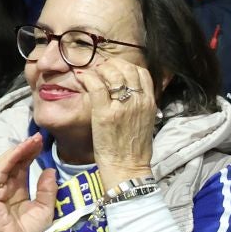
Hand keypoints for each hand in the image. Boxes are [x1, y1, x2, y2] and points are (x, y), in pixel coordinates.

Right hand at [0, 134, 58, 231]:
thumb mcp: (45, 208)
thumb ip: (47, 190)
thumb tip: (50, 170)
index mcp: (18, 191)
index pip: (23, 167)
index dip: (31, 154)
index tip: (43, 143)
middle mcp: (6, 188)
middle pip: (14, 162)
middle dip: (26, 148)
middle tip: (39, 137)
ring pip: (5, 163)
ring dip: (19, 150)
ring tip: (32, 141)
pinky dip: (10, 160)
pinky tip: (22, 151)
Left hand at [74, 56, 157, 185]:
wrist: (128, 167)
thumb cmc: (135, 149)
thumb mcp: (146, 122)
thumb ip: (140, 106)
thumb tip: (130, 94)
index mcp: (149, 102)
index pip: (142, 73)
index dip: (127, 66)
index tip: (116, 69)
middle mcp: (138, 100)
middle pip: (127, 69)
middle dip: (111, 64)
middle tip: (99, 68)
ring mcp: (122, 106)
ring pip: (112, 74)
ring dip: (99, 69)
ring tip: (90, 73)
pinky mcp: (105, 113)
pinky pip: (95, 86)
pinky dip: (86, 77)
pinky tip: (80, 77)